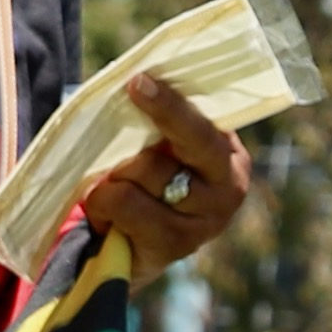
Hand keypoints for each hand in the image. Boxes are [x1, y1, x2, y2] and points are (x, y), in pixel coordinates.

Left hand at [85, 73, 254, 271]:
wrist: (136, 244)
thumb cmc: (149, 177)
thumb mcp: (162, 146)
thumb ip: (159, 123)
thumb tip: (133, 87)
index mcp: (229, 154)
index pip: (201, 128)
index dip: (169, 105)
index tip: (138, 83)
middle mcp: (227, 190)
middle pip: (167, 155)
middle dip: (134, 141)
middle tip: (110, 137)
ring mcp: (202, 224)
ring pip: (140, 176)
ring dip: (112, 176)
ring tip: (109, 183)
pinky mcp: (172, 248)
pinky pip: (123, 206)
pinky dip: (102, 204)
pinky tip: (105, 212)